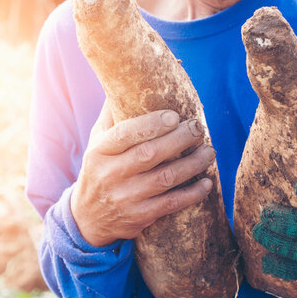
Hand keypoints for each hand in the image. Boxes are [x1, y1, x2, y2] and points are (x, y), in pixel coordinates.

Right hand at [71, 101, 215, 246]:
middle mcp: (110, 174)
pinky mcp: (139, 217)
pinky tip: (207, 183)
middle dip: (179, 140)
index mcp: (99, 151)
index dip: (152, 124)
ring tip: (209, 152)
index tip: (175, 116)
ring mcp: (125, 197)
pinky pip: (170, 204)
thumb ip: (111, 115)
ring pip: (164, 178)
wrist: (88, 217)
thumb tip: (124, 80)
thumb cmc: (99, 169)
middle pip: (149, 154)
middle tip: (198, 129)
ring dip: (192, 164)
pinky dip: (191, 194)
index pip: (125, 134)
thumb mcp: (96, 142)